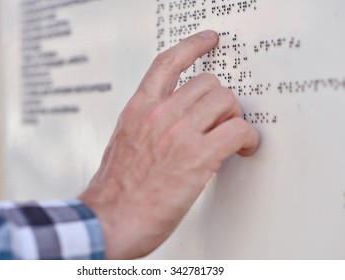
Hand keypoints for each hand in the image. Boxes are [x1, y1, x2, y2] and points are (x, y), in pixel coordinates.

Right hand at [79, 30, 259, 258]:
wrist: (108, 220)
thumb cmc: (114, 190)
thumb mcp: (124, 143)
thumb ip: (148, 125)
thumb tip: (176, 121)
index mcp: (138, 109)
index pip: (168, 62)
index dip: (192, 46)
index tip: (208, 40)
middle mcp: (159, 114)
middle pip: (208, 83)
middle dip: (221, 100)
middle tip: (223, 118)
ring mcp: (178, 133)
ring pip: (225, 101)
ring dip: (235, 117)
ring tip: (232, 135)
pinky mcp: (197, 157)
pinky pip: (237, 130)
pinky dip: (248, 138)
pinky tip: (244, 148)